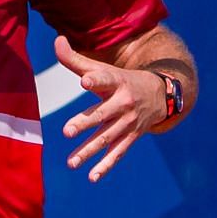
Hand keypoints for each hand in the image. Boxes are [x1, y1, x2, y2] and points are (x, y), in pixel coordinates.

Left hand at [55, 35, 166, 180]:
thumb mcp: (104, 68)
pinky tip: (91, 177)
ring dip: (89, 151)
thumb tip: (56, 40)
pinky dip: (106, 165)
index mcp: (116, 82)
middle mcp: (123, 103)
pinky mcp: (131, 137)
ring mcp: (128, 122)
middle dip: (85, 122)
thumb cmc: (122, 80)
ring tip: (71, 163)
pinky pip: (118, 153)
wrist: (161, 93)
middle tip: (67, 131)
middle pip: (102, 114)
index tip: (84, 81)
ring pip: (107, 138)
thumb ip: (76, 59)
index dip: (95, 78)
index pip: (105, 79)